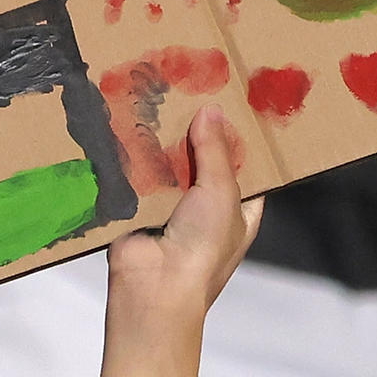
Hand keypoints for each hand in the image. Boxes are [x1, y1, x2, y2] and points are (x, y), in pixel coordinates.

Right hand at [99, 106, 262, 340]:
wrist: (154, 287)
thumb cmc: (202, 246)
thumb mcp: (221, 192)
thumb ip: (216, 151)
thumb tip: (211, 111)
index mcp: (240, 210)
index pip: (245, 169)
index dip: (239, 140)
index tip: (232, 103)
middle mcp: (208, 210)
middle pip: (204, 163)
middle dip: (197, 134)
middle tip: (191, 90)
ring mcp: (172, 209)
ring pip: (170, 167)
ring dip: (163, 143)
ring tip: (160, 96)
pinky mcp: (139, 209)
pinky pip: (139, 177)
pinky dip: (136, 157)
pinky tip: (131, 122)